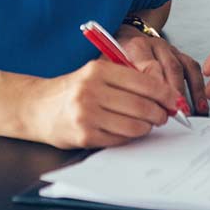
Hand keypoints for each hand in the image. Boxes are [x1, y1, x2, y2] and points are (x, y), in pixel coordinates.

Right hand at [26, 59, 181, 148]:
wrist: (36, 107)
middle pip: (142, 105)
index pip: (144, 82)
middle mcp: (92, 91)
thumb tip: (164, 91)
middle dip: (159, 113)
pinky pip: (120, 139)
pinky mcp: (84, 135)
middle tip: (163, 116)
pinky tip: (128, 131)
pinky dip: (130, 137)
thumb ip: (127, 77)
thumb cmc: (72, 90)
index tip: (173, 100)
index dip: (165, 94)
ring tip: (146, 124)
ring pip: (134, 125)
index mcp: (99, 71)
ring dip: (147, 127)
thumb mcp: (97, 73)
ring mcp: (87, 114)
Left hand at [118, 28, 207, 114]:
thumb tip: (126, 106)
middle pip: (169, 68)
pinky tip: (199, 105)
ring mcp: (170, 49)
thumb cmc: (117, 59)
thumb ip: (118, 82)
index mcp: (136, 47)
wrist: (127, 41)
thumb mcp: (110, 68)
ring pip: (182, 69)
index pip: (150, 66)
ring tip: (185, 112)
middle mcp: (155, 45)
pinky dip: (198, 89)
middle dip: (172, 94)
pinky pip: (193, 70)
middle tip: (170, 114)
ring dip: (185, 93)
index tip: (155, 106)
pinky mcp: (181, 55)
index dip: (154, 88)